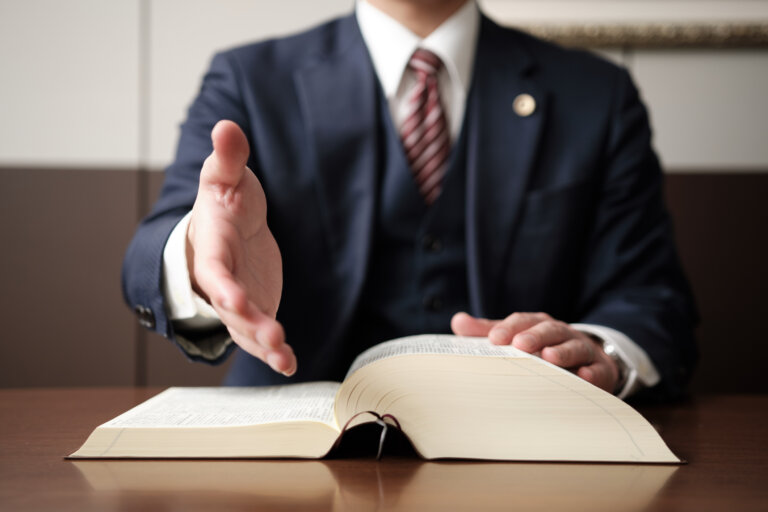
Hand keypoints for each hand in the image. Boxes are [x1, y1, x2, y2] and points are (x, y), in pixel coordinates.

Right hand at [186, 120, 295, 375]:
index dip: (224, 286)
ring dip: (264, 343)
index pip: (215, 270)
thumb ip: (227, 157)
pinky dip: (273, 350)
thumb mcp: (225, 176)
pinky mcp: (256, 308)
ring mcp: (239, 298)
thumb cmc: (223, 203)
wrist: (226, 226)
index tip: (234, 299)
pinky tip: (289, 363)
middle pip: (232, 307)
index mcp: (213, 248)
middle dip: (250, 323)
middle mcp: (223, 279)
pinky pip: (261, 334)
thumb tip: (227, 126)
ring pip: (247, 327)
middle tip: (272, 336)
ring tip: (284, 356)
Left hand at [451, 312, 618, 392]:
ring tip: (550, 358)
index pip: (522, 322)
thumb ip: (487, 331)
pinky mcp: (599, 369)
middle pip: (549, 330)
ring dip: (562, 351)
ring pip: (574, 346)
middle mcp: (560, 333)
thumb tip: (458, 321)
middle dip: (535, 336)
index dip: (509, 328)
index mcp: (538, 324)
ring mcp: (582, 349)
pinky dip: (592, 373)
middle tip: (520, 345)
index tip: (494, 339)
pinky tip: (584, 377)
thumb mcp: (515, 337)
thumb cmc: (541, 348)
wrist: (588, 359)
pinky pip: (597, 370)